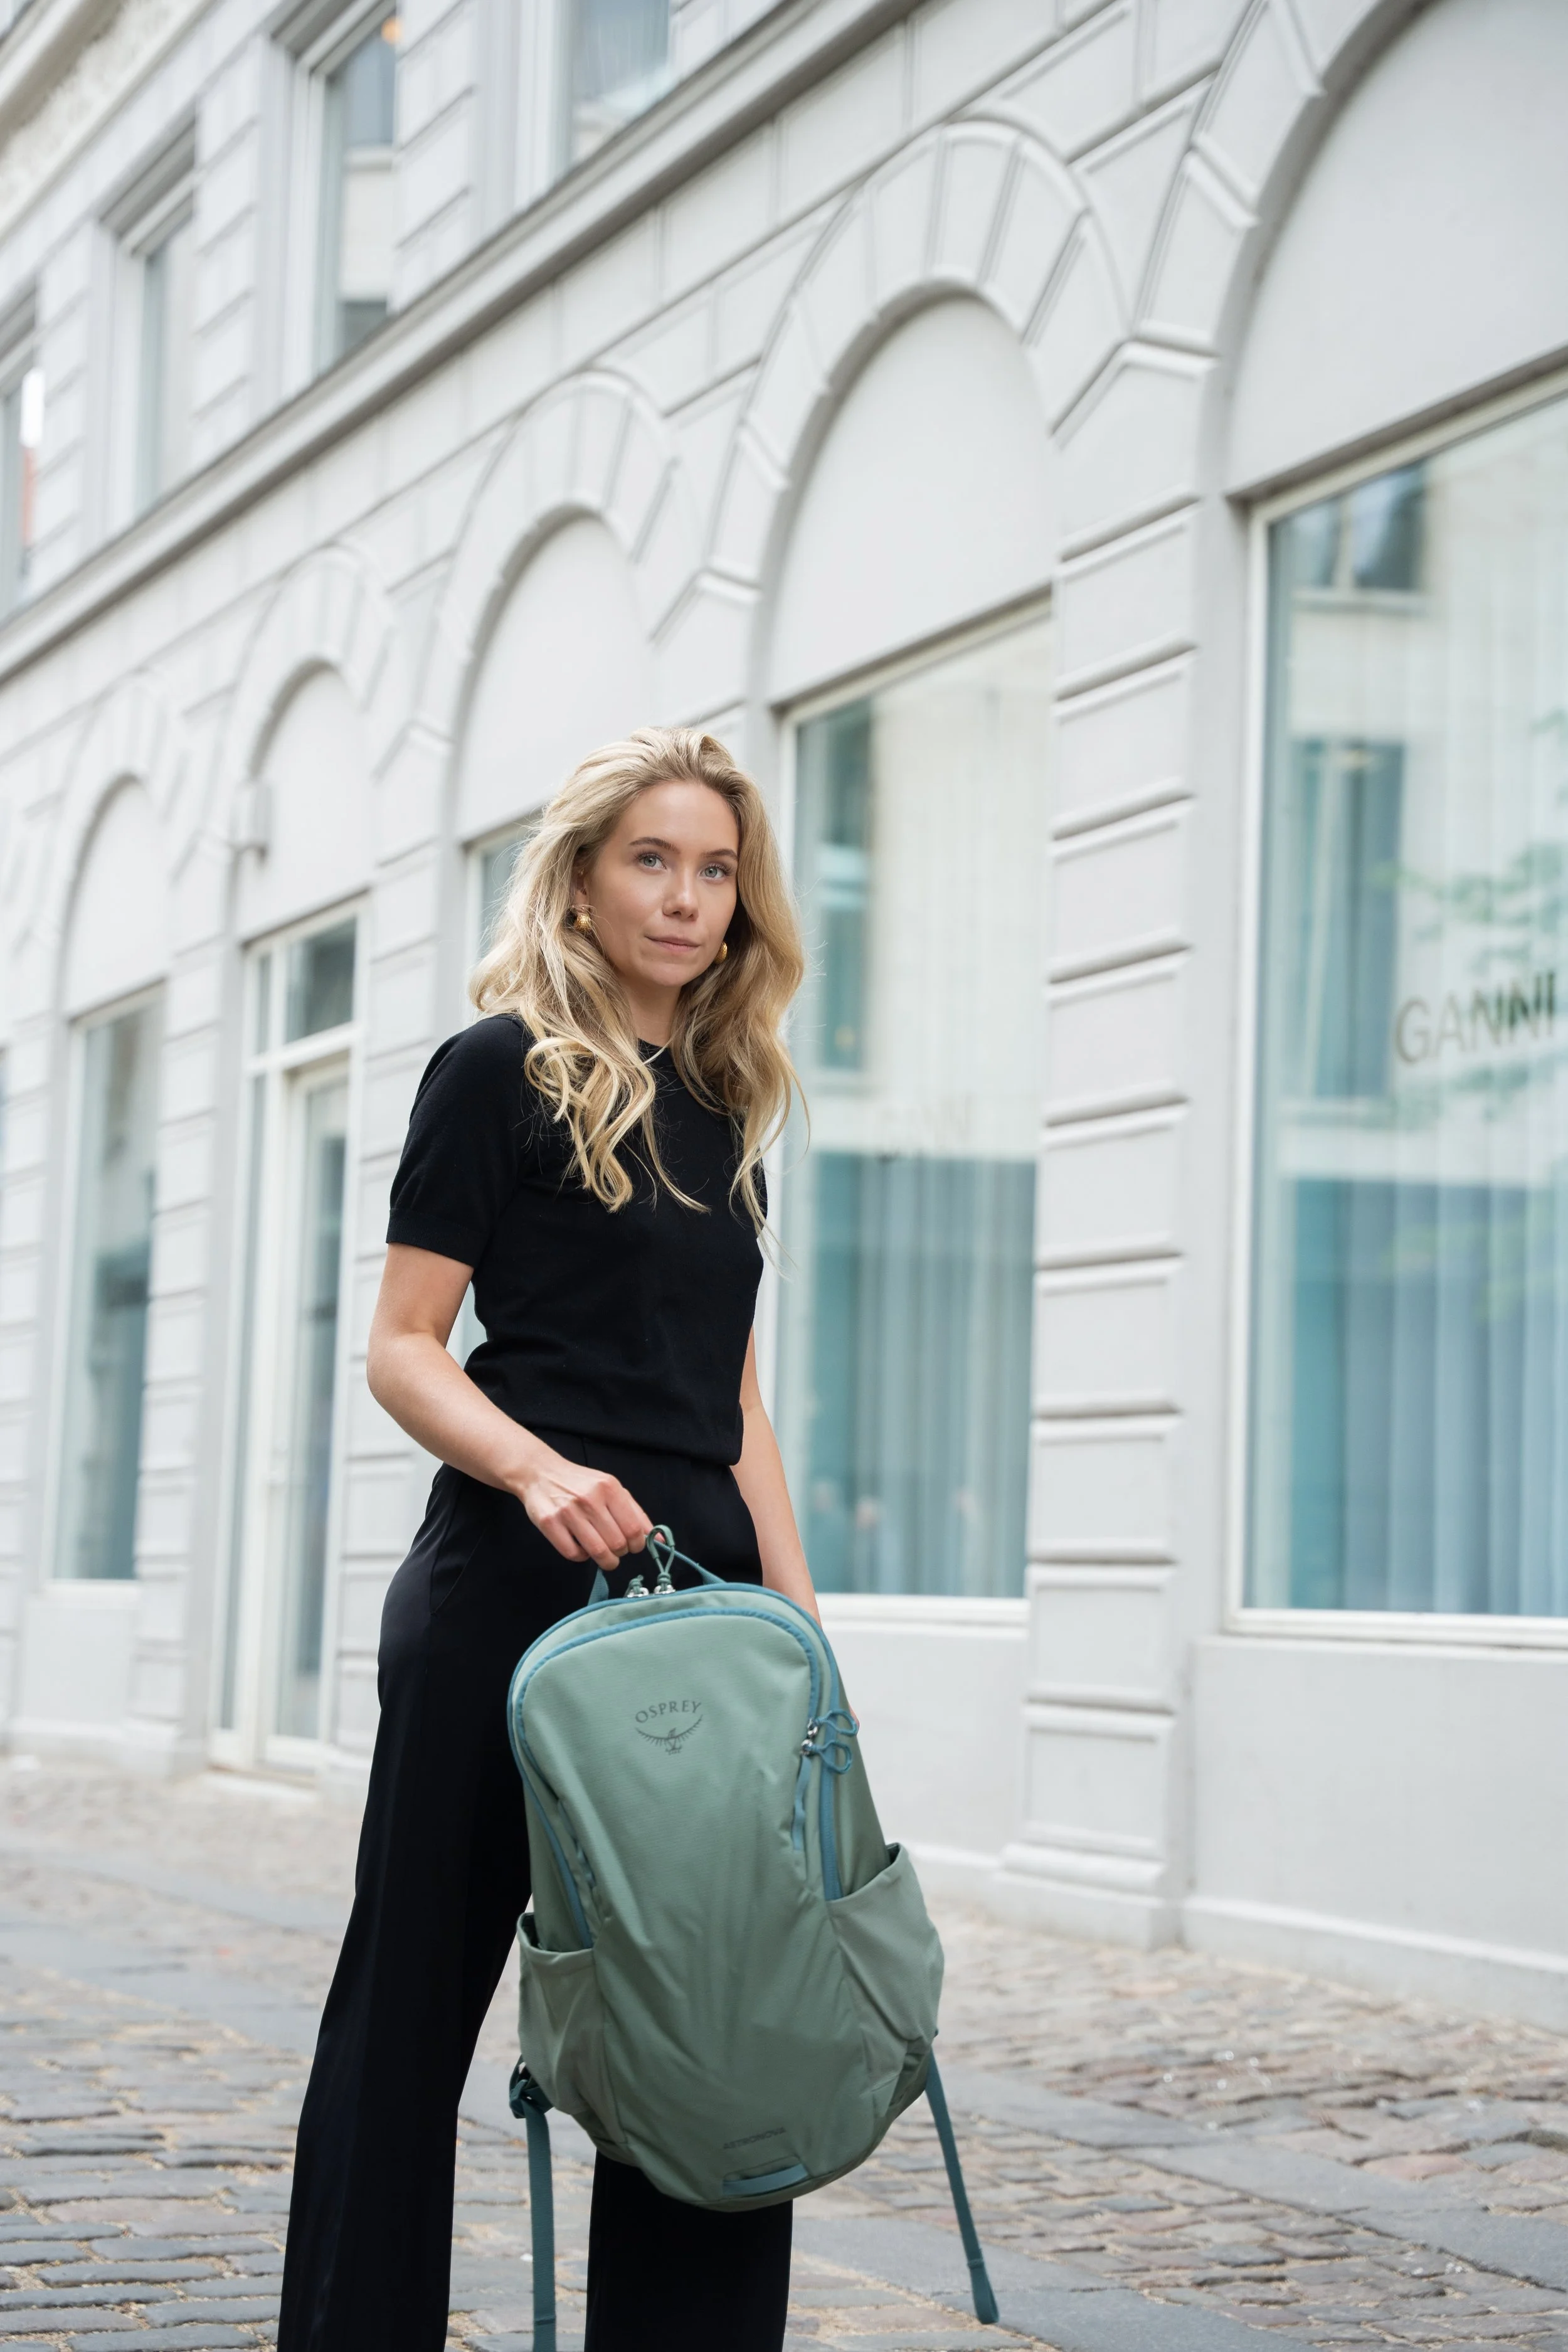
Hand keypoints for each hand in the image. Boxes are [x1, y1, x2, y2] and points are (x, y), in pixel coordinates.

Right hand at [516, 1445, 650, 1569]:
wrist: (541, 1473)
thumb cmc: (581, 1484)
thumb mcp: (611, 1488)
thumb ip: (635, 1513)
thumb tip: (658, 1541)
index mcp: (609, 1487)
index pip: (634, 1528)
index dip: (638, 1544)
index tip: (633, 1546)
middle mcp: (589, 1499)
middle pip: (617, 1543)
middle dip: (620, 1553)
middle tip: (616, 1550)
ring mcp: (568, 1512)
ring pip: (597, 1552)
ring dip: (605, 1561)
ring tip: (604, 1556)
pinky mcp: (549, 1524)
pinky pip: (574, 1554)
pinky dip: (582, 1557)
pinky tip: (582, 1548)